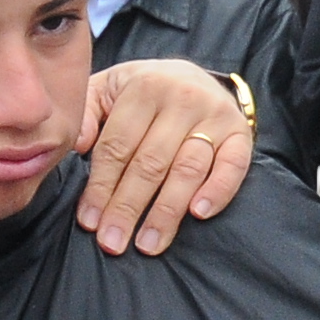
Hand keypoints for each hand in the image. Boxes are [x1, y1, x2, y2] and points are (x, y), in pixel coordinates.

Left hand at [72, 60, 255, 256]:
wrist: (191, 76)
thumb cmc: (140, 91)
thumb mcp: (106, 89)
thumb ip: (85, 112)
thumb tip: (78, 146)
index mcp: (144, 87)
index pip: (118, 146)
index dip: (101, 187)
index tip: (90, 221)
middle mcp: (183, 98)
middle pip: (150, 163)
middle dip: (128, 207)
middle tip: (113, 242)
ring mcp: (215, 115)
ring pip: (187, 170)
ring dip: (166, 212)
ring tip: (148, 243)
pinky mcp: (241, 131)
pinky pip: (233, 165)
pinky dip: (218, 190)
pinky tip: (198, 214)